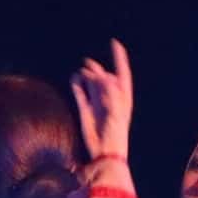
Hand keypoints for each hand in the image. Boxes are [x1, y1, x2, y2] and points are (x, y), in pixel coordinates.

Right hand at [71, 39, 133, 159]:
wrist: (106, 153)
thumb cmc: (116, 134)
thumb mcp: (117, 112)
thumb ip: (111, 94)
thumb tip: (103, 77)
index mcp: (123, 98)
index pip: (122, 74)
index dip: (119, 58)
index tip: (115, 43)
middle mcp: (110, 99)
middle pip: (104, 78)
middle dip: (98, 69)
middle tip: (88, 63)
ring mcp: (97, 105)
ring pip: (91, 84)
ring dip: (87, 76)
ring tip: (81, 71)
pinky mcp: (86, 112)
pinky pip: (81, 94)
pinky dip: (77, 86)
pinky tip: (74, 79)